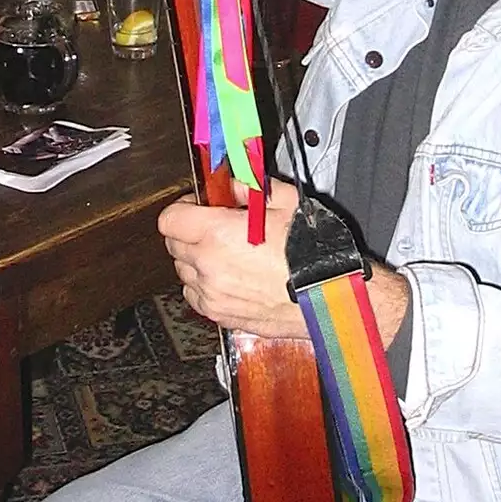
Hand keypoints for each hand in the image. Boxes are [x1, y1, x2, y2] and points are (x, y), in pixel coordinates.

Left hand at [158, 178, 306, 338]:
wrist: (331, 297)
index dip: (183, 208)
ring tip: (225, 254)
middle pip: (174, 245)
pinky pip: (196, 296)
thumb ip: (249, 188)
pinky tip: (228, 277)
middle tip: (214, 227)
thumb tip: (232, 185)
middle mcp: (208, 266)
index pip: (169, 219)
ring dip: (196, 260)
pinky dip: (204, 286)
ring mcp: (213, 295)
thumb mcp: (285, 202)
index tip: (199, 205)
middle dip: (189, 232)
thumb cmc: (313, 254)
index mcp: (218, 234)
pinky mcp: (222, 316)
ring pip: (184, 271)